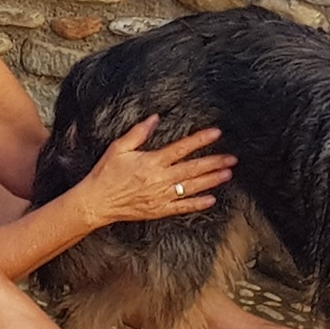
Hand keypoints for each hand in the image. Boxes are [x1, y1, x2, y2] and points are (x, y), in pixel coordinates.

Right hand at [77, 114, 235, 227]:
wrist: (97, 202)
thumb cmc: (106, 173)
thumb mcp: (118, 148)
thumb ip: (138, 133)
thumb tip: (155, 118)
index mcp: (151, 162)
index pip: (181, 148)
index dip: (200, 140)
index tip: (216, 133)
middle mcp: (159, 179)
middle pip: (193, 169)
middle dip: (214, 162)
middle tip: (232, 159)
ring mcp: (161, 196)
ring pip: (192, 187)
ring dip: (211, 181)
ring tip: (227, 174)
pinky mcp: (159, 210)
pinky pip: (182, 207)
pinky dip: (197, 204)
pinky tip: (211, 200)